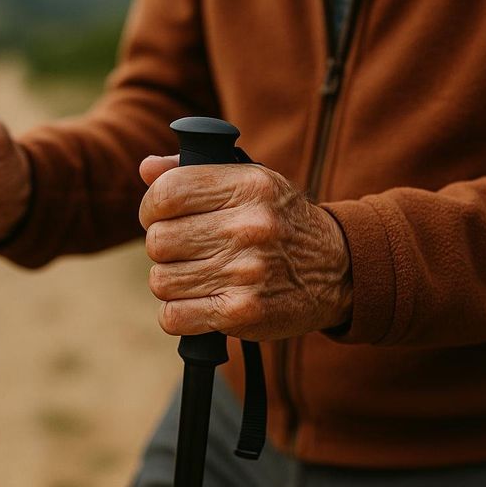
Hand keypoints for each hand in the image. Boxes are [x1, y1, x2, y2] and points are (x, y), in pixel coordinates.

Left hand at [139, 155, 351, 340]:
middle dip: (164, 248)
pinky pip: (173, 317)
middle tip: (186, 251)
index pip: (167, 194)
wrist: (339, 271)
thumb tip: (146, 169)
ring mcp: (246, 273)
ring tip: (198, 276)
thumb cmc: (282, 222)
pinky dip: (178, 314)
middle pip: (158, 241)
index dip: (152, 208)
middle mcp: (248, 227)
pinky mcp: (242, 313)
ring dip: (172, 282)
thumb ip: (196, 172)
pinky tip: (199, 303)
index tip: (161, 217)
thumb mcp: (251, 183)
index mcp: (248, 186)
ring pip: (161, 281)